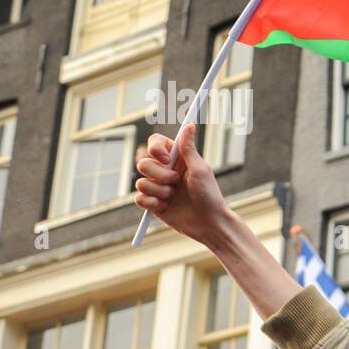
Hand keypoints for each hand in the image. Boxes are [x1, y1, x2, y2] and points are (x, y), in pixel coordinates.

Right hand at [133, 122, 229, 245]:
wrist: (208, 223)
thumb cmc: (209, 195)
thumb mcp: (200, 169)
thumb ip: (189, 148)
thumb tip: (189, 125)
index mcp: (176, 159)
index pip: (155, 143)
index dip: (155, 149)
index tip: (165, 158)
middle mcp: (164, 171)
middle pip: (142, 163)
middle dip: (159, 174)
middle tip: (176, 182)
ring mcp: (157, 187)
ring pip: (140, 182)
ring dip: (159, 191)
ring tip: (174, 196)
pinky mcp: (152, 203)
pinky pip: (139, 199)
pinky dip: (153, 203)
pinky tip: (166, 206)